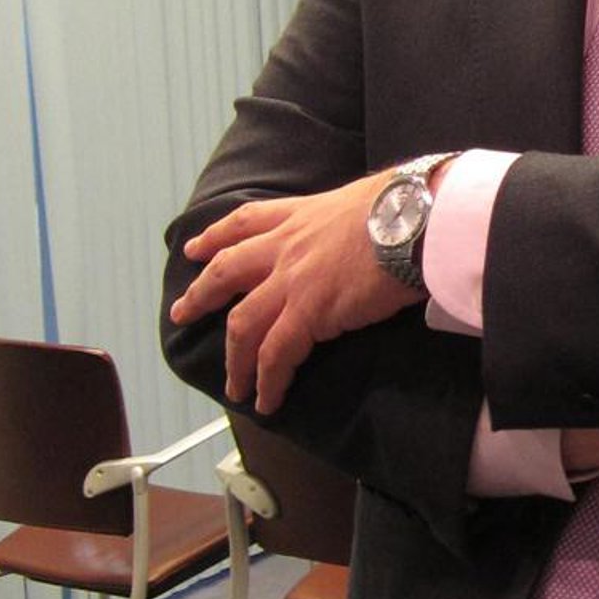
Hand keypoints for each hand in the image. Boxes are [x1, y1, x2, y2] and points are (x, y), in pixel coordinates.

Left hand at [170, 174, 414, 412]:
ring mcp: (292, 280)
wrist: (417, 218)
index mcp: (302, 215)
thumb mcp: (369, 198)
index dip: (216, 236)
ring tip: (233, 385)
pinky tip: (265, 400)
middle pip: (226, 272)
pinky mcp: (308, 313)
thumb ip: (355, 217)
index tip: (196, 248)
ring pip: (242, 324)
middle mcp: (287, 245)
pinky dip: (267, 381)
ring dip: (234, 359)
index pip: (245, 222)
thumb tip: (377, 226)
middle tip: (182, 313)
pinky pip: (275, 355)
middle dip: (200, 295)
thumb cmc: (408, 206)